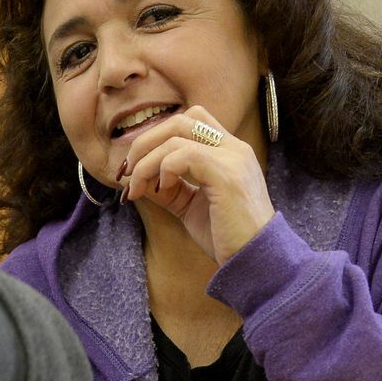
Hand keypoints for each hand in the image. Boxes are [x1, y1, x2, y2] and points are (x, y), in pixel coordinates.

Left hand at [118, 106, 274, 263]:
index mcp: (229, 152)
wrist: (254, 261)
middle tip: (127, 172)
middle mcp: (234, 148)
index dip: (157, 137)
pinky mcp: (227, 175)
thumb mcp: (189, 207)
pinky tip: (162, 190)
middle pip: (180, 120)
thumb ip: (167, 188)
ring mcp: (233, 158)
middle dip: (145, 142)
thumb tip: (134, 177)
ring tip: (138, 188)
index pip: (190, 122)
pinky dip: (163, 169)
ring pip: (177, 134)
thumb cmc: (227, 237)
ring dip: (146, 161)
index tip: (136, 166)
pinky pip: (184, 155)